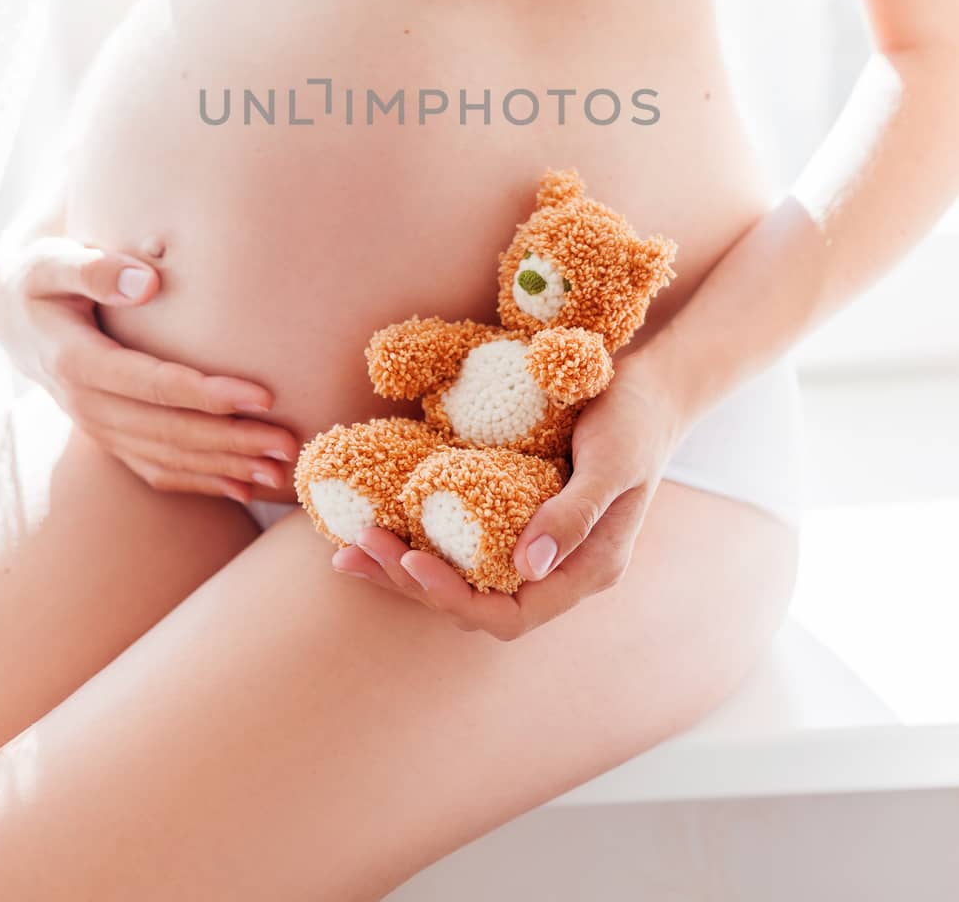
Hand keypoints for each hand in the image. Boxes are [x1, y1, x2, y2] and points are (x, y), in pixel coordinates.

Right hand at [0, 234, 298, 502]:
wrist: (13, 318)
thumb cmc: (42, 277)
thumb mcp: (52, 262)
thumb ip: (94, 268)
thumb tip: (146, 282)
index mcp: (76, 363)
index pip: (152, 385)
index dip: (207, 395)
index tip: (263, 395)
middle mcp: (86, 405)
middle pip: (168, 432)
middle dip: (232, 441)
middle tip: (288, 442)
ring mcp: (97, 428)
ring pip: (166, 459)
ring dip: (224, 467)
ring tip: (279, 469)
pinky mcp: (109, 437)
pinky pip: (155, 469)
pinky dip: (199, 481)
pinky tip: (242, 487)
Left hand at [331, 350, 685, 638]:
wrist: (650, 387)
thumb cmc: (637, 420)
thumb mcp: (613, 462)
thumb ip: (575, 514)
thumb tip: (527, 566)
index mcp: (587, 570)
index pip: (514, 615)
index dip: (456, 597)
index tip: (411, 561)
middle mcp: (557, 567)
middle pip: (477, 603)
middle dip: (413, 583)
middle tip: (356, 551)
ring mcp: (534, 543)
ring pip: (463, 575)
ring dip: (406, 566)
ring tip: (350, 547)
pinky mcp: (515, 514)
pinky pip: (462, 540)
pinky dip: (421, 535)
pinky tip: (383, 518)